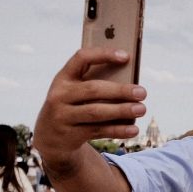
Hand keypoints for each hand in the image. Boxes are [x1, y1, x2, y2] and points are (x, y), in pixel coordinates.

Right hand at [34, 47, 146, 163]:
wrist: (50, 136)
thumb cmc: (73, 106)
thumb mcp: (76, 92)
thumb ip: (96, 84)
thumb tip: (131, 84)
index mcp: (63, 77)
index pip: (81, 58)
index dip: (103, 54)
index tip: (126, 56)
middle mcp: (59, 95)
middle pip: (93, 89)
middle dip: (120, 90)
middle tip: (142, 92)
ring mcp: (62, 116)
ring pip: (96, 112)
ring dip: (121, 111)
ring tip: (141, 109)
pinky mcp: (70, 135)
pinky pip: (98, 131)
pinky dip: (117, 130)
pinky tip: (133, 129)